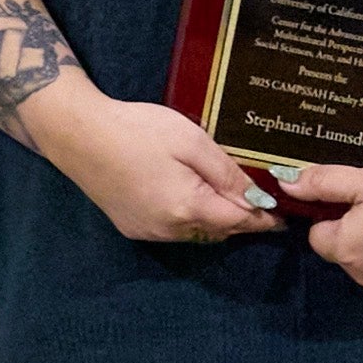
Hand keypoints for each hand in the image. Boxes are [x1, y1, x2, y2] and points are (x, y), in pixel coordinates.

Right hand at [48, 94, 277, 246]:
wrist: (77, 134)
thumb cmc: (137, 130)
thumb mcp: (192, 142)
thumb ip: (227, 174)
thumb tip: (258, 198)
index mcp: (187, 207)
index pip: (239, 222)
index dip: (263, 220)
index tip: (284, 218)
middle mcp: (168, 229)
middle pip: (219, 230)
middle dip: (241, 219)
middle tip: (260, 201)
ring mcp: (147, 232)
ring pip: (196, 233)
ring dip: (215, 219)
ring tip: (229, 196)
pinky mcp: (131, 227)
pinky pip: (173, 230)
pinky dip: (190, 218)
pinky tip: (192, 196)